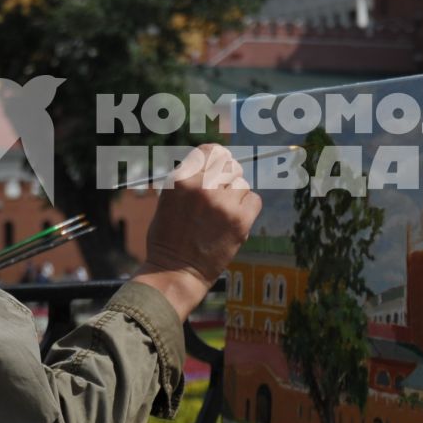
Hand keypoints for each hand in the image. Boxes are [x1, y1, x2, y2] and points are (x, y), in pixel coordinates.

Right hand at [134, 144, 260, 317]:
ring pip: (242, 183)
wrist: (175, 272)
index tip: (218, 167)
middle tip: (221, 194)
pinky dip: (247, 208)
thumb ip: (191, 178)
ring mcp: (222, 204)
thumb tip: (217, 160)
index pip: (211, 150)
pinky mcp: (239, 221)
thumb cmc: (169, 236)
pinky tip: (232, 221)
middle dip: (227, 177)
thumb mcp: (170, 198)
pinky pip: (254, 199)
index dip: (217, 158)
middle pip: (230, 164)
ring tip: (221, 214)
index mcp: (181, 180)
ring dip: (235, 195)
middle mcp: (202, 187)